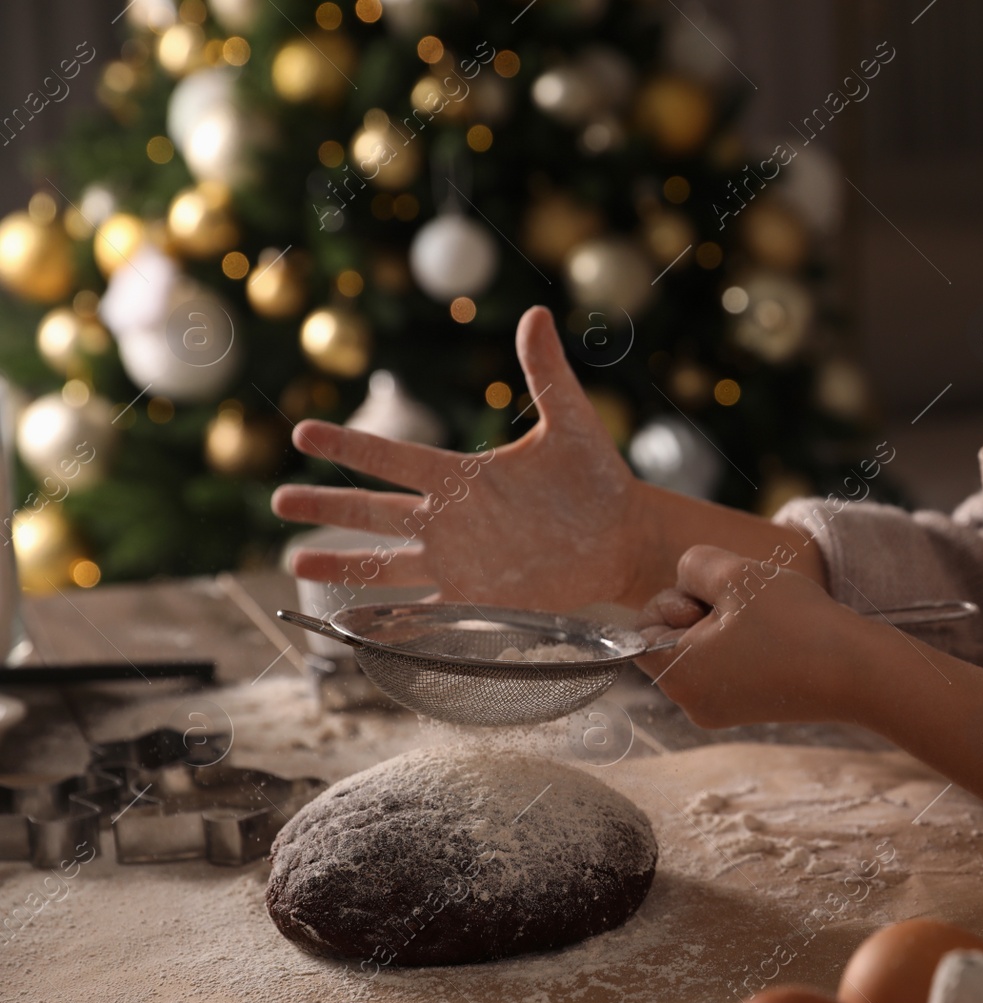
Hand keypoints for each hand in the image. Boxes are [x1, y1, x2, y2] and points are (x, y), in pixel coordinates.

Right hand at [271, 307, 653, 611]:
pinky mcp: (479, 598)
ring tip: (294, 559)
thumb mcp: (571, 424)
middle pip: (374, 511)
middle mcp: (450, 518)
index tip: (302, 433)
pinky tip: (357, 626)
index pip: (394, 458)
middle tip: (277, 502)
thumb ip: (547, 373)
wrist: (622, 537)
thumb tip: (535, 314)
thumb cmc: (597, 479)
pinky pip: (426, 612)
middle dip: (326, 507)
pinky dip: (392, 620)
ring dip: (341, 564)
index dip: (350, 447)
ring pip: (386, 563)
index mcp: (463, 475)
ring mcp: (460, 561)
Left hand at [636, 545, 872, 729]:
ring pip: (703, 649)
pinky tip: (778, 637)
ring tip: (767, 621)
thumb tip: (686, 580)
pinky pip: (728, 665)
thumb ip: (692, 565)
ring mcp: (721, 710)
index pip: (641, 630)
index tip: (714, 602)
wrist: (858, 671)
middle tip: (746, 607)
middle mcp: (691, 703)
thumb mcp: (735, 573)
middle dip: (702, 612)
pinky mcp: (749, 709)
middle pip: (671, 640)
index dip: (674, 602)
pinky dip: (745, 643)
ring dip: (728, 624)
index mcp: (676, 676)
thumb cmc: (794, 624)